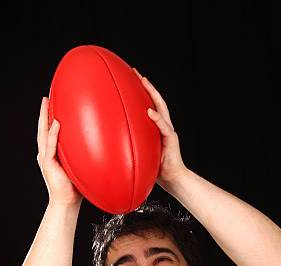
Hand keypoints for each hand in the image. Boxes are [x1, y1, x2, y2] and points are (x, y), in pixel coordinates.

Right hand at [37, 97, 82, 206]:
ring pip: (43, 133)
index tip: (54, 102)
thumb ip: (86, 155)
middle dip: (44, 112)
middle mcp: (47, 153)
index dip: (51, 117)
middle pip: (43, 128)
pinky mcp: (48, 164)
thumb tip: (105, 146)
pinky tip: (57, 124)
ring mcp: (45, 157)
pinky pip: (50, 146)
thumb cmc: (76, 188)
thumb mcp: (81, 167)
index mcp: (53, 153)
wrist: (67, 203)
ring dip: (45, 118)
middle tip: (46, 97)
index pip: (50, 131)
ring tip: (47, 103)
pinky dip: (53, 134)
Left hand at [132, 68, 187, 188]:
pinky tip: (149, 111)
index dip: (140, 92)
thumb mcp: (139, 154)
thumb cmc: (156, 169)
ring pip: (161, 108)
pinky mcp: (171, 139)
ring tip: (144, 82)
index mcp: (156, 128)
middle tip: (135, 72)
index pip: (148, 105)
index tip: (128, 78)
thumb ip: (130, 146)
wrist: (173, 178)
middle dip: (146, 85)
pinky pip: (163, 127)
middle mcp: (163, 125)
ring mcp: (168, 130)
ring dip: (153, 94)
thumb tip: (107, 147)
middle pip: (155, 100)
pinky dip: (157, 118)